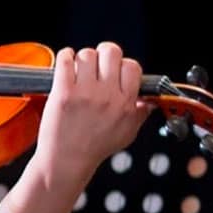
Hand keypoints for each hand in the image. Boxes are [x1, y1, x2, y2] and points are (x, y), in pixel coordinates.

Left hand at [34, 42, 153, 179]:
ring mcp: (85, 93)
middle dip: (104, 54)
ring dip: (83, 58)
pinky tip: (66, 63)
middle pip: (111, 52)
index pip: (132, 66)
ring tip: (79, 69)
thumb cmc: (93, 148)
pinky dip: (65, 57)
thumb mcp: (126, 134)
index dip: (123, 64)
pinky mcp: (63, 93)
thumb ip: (140, 114)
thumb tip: (149, 101)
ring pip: (87, 54)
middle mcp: (107, 96)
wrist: (67, 161)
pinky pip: (66, 60)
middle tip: (97, 64)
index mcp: (125, 104)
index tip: (115, 70)